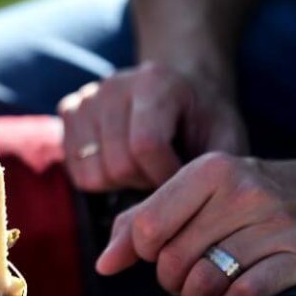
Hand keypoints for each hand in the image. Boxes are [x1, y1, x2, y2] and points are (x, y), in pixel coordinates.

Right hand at [57, 61, 246, 191]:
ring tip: (144, 170)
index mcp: (154, 82)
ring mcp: (87, 98)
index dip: (165, 177)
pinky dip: (100, 179)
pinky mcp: (69, 111)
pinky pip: (76, 171)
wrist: (182, 83)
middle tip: (164, 177)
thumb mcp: (226, 137)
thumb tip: (203, 213)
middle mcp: (114, 85)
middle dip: (144, 182)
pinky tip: (124, 164)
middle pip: (117, 163)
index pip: (145, 146)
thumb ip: (216, 170)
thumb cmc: (206, 116)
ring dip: (121, 183)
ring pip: (92, 173)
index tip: (184, 181)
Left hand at [95, 152, 295, 295]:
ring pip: (206, 280)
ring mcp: (275, 222)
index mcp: (208, 170)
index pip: (147, 225)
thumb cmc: (246, 197)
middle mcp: (241, 190)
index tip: (158, 252)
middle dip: (171, 278)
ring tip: (208, 288)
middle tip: (187, 275)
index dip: (143, 251)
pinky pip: (244, 295)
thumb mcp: (196, 193)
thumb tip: (104, 264)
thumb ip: (143, 221)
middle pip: (173, 258)